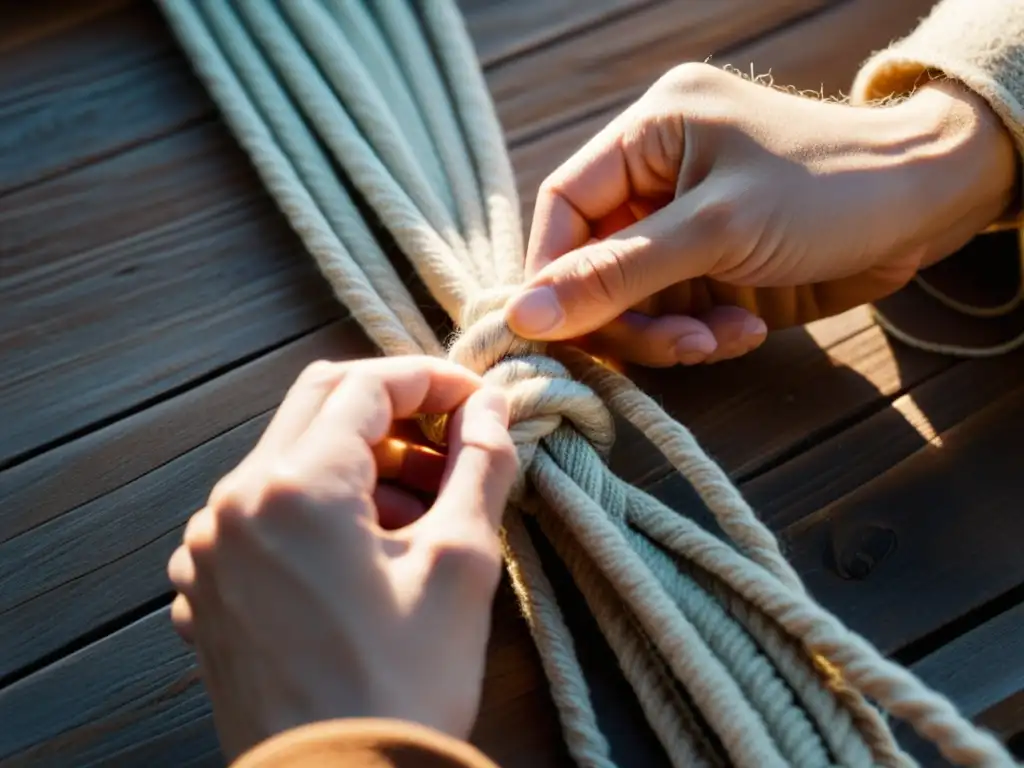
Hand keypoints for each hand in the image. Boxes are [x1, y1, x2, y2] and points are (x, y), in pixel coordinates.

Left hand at [167, 356, 517, 760]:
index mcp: (294, 486)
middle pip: (317, 407)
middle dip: (392, 413)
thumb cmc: (404, 684)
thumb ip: (480, 465)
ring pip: (288, 460)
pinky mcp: (206, 587)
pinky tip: (365, 553)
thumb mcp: (460, 564)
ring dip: (358, 465)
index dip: (429, 381)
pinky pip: (261, 514)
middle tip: (450, 443)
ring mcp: (210, 547)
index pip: (365, 387)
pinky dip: (316, 509)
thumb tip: (490, 407)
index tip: (476, 401)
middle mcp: (234, 503)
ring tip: (420, 511)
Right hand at [507, 63, 1016, 365]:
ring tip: (716, 342)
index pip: (564, 206)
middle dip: (626, 315)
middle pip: (594, 263)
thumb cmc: (828, 189)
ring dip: (667, 334)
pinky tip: (743, 332)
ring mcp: (686, 229)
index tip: (556, 330)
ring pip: (634, 300)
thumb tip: (523, 315)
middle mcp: (658, 179)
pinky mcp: (715, 270)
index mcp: (648, 134)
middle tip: (670, 346)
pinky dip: (701, 336)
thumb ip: (616, 274)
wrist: (930, 204)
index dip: (552, 272)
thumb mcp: (715, 229)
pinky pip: (677, 317)